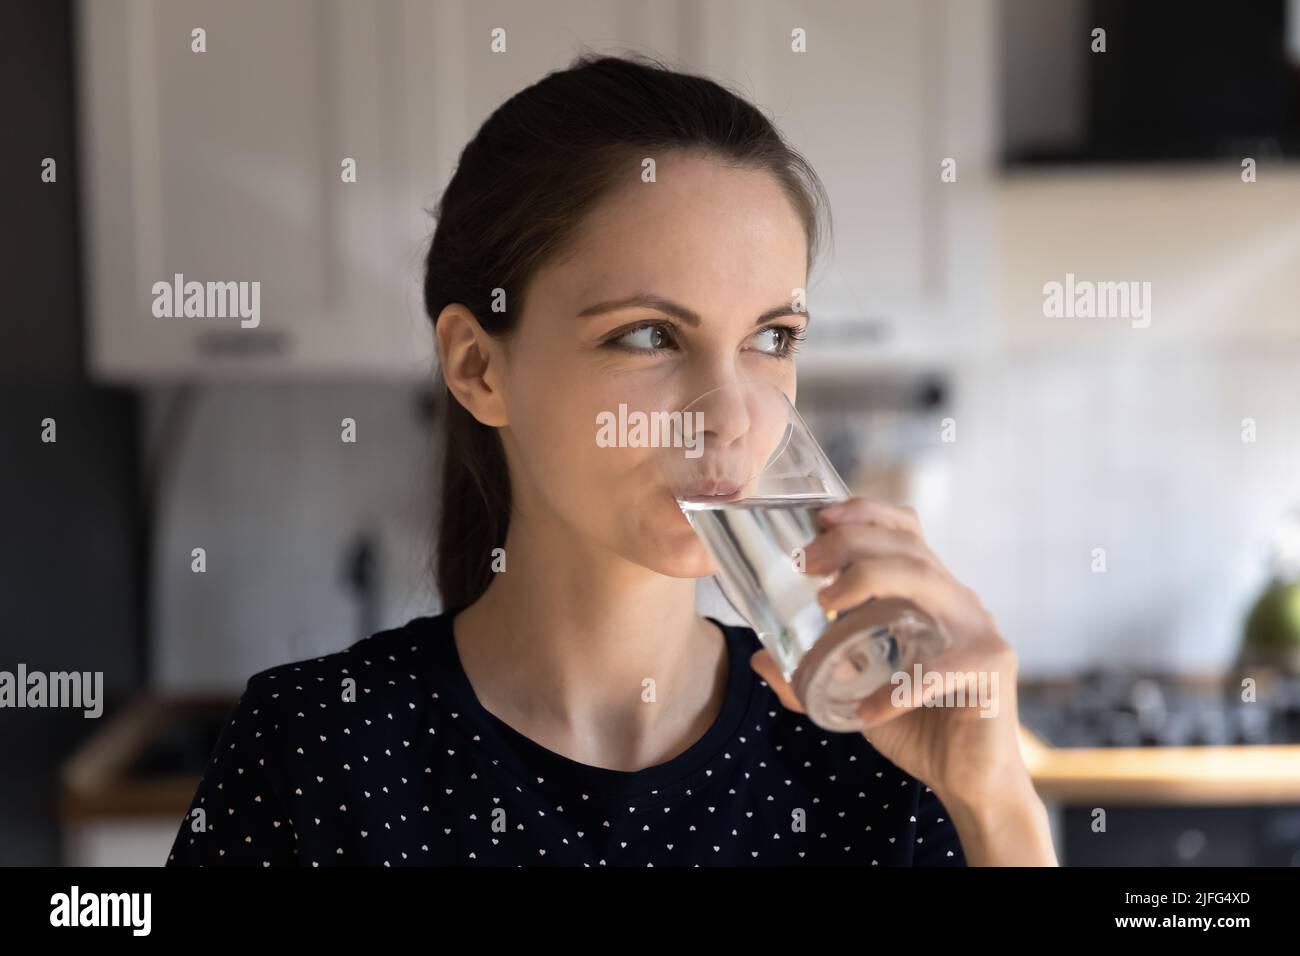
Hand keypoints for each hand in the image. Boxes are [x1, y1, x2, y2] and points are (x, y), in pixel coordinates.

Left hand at [748, 497, 1032, 809]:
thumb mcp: (855, 692)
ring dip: (870, 582)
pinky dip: (898, 688)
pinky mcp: (991, 669)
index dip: (866, 514)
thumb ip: (812, 675)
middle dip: (851, 544)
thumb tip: (760, 659)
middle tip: (805, 564)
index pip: (905, 531)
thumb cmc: (916, 726)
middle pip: (907, 548)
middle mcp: (956, 602)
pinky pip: (939, 668)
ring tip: (826, 606)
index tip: (820, 518)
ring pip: (926, 582)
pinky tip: (867, 712)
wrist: (970, 778)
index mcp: (929, 594)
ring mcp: (979, 631)